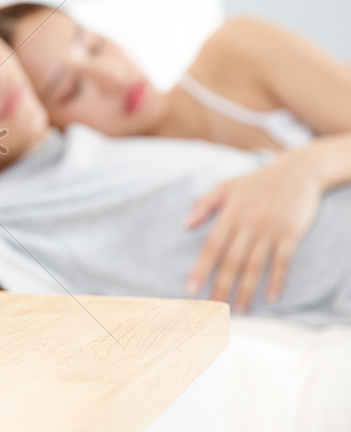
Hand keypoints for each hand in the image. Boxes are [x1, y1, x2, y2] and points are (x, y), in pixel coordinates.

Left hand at [184, 153, 321, 311]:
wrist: (297, 170)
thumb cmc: (257, 180)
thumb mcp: (226, 186)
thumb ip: (203, 205)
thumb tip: (184, 225)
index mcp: (230, 214)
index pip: (211, 247)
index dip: (201, 269)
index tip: (190, 289)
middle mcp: (249, 224)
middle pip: (232, 261)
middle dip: (221, 286)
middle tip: (213, 308)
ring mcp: (270, 229)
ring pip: (255, 265)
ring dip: (246, 289)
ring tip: (239, 310)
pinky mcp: (291, 233)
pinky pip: (283, 261)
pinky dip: (277, 280)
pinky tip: (271, 297)